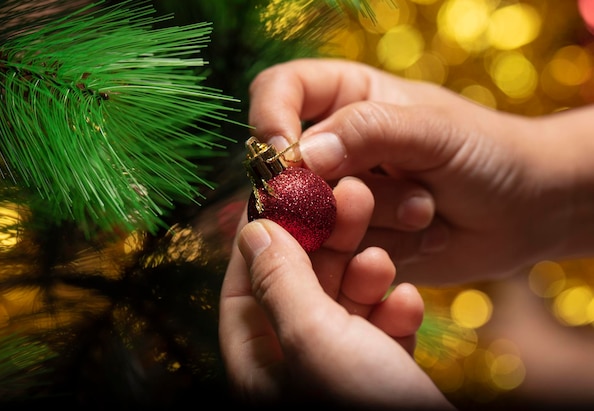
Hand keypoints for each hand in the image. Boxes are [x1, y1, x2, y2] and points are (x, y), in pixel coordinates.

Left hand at [219, 176, 452, 407]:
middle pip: (299, 283)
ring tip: (383, 260)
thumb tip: (255, 229)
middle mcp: (293, 365)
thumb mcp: (315, 339)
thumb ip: (282, 280)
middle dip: (326, 241)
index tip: (287, 189)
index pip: (244, 282)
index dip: (263, 233)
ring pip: (343, 300)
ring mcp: (339, 368)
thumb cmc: (369, 409)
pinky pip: (379, 326)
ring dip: (364, 273)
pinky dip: (392, 309)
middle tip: (351, 196)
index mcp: (258, 363)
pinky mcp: (381, 374)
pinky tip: (407, 303)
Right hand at [248, 58, 592, 283]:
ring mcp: (340, 198)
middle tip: (401, 198)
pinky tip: (426, 237)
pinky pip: (338, 255)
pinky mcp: (352, 241)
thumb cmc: (487, 152)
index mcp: (346, 98)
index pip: (278, 91)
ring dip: (372, 223)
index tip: (286, 156)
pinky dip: (382, 252)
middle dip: (338, 194)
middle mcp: (333, 148)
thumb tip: (300, 158)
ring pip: (312, 220)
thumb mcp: (433, 130)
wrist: (526, 210)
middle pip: (286, 171)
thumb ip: (367, 131)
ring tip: (426, 212)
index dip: (270, 119)